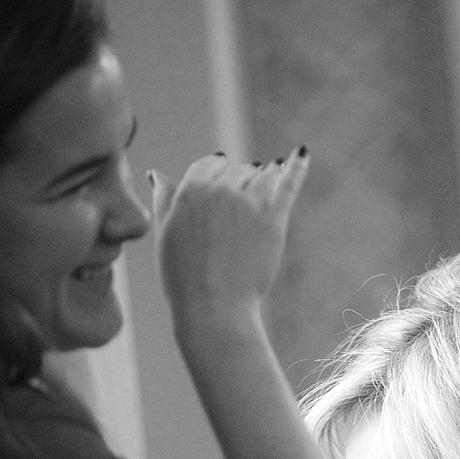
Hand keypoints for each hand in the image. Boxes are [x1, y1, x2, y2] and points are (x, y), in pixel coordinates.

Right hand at [152, 150, 309, 335]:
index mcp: (190, 189)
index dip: (217, 172)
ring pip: (262, 175)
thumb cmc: (183, 275)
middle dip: (240, 179)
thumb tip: (157, 175)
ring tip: (272, 169)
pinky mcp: (274, 216)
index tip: (221, 179)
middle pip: (238, 170)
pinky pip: (288, 183)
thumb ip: (165, 200)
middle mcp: (220, 189)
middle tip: (245, 191)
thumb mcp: (165, 233)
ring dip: (266, 174)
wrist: (214, 304)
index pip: (210, 165)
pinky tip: (302, 154)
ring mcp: (248, 201)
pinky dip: (297, 167)